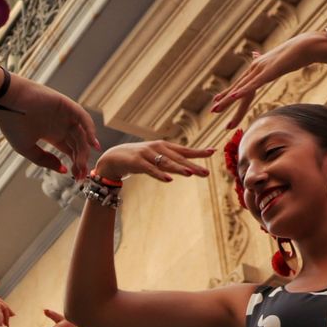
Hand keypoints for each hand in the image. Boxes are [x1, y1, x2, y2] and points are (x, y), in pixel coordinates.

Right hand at [0, 74, 99, 178]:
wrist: (5, 101)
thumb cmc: (12, 123)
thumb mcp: (27, 148)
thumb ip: (45, 160)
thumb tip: (63, 170)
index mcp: (52, 134)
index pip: (70, 150)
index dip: (75, 163)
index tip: (77, 177)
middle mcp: (60, 125)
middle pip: (77, 145)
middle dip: (81, 161)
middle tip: (81, 175)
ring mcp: (64, 115)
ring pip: (81, 134)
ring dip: (84, 150)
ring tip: (82, 164)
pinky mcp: (66, 105)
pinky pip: (82, 117)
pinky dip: (89, 129)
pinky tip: (91, 143)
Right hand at [93, 140, 211, 182]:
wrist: (114, 157)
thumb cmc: (139, 158)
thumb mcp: (156, 158)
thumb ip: (171, 161)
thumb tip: (190, 167)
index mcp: (164, 147)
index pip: (185, 150)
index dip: (198, 151)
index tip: (213, 152)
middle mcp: (157, 148)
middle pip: (178, 157)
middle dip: (193, 164)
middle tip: (206, 172)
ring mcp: (147, 154)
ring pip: (166, 163)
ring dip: (178, 168)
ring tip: (190, 173)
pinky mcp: (137, 162)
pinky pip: (150, 170)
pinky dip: (160, 174)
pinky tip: (169, 179)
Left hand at [211, 33, 326, 125]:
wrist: (307, 45)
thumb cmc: (296, 53)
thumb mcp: (278, 60)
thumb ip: (267, 61)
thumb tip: (258, 55)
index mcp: (258, 68)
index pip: (241, 84)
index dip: (229, 93)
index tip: (217, 100)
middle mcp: (256, 68)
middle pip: (239, 88)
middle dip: (225, 100)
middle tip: (213, 110)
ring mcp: (262, 69)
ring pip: (242, 88)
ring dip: (228, 99)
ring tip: (216, 109)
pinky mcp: (269, 71)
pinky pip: (254, 83)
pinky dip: (244, 90)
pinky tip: (234, 96)